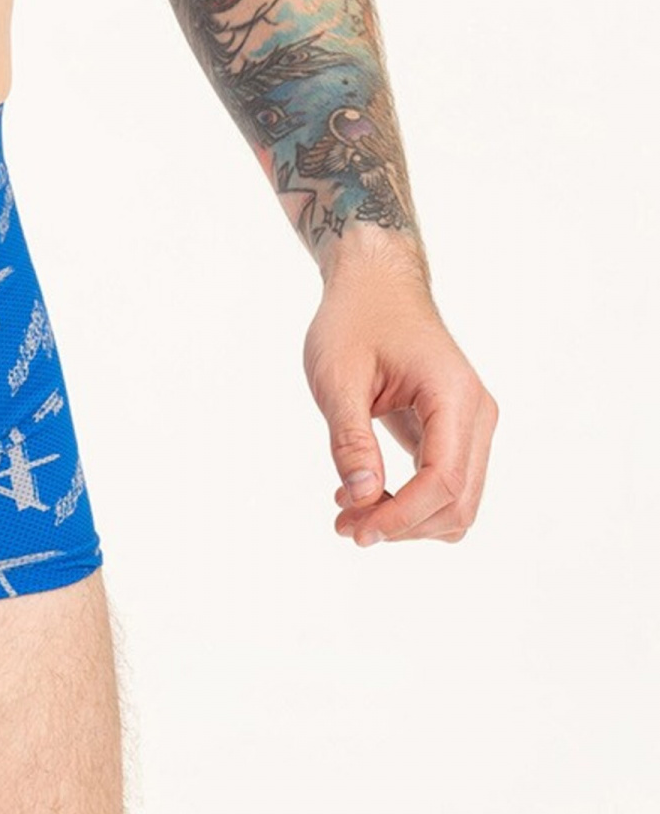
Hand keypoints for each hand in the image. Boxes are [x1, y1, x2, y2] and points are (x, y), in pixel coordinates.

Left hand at [303, 260, 497, 547]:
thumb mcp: (337, 374)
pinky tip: (363, 494)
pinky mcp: (458, 432)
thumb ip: (350, 438)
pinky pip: (446, 485)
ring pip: (457, 504)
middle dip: (402, 525)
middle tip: (342, 524)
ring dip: (407, 521)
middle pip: (458, 503)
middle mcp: (477, 414)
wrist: (376, 283)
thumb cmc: (354, 319)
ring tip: (348, 511)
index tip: (356, 530)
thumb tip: (364, 499)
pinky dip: (411, 503)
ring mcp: (473, 425)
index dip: (401, 516)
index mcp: (454, 394)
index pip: (443, 480)